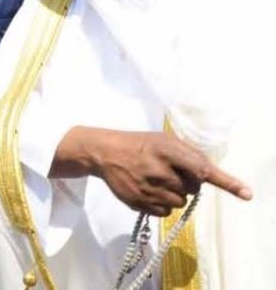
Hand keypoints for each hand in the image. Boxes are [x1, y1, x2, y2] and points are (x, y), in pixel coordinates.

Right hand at [51, 127, 251, 216]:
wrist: (104, 152)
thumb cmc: (139, 144)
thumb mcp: (163, 140)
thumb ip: (188, 154)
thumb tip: (209, 174)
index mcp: (167, 150)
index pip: (202, 169)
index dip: (226, 181)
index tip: (245, 193)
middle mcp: (158, 169)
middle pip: (192, 188)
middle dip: (186, 182)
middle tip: (167, 171)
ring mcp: (148, 188)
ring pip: (180, 202)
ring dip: (174, 194)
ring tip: (155, 180)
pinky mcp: (139, 202)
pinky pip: (166, 211)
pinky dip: (162, 203)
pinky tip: (148, 190)